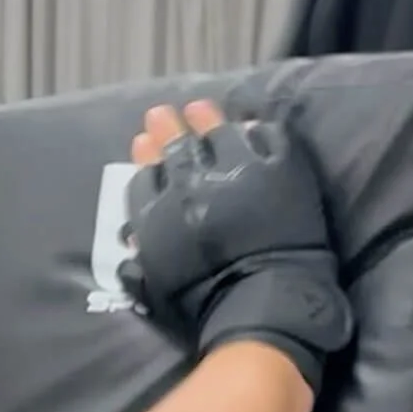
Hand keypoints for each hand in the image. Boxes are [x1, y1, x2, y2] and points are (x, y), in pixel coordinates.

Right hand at [121, 100, 352, 390]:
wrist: (261, 299)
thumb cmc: (203, 302)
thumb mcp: (156, 283)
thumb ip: (143, 254)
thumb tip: (133, 236)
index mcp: (159, 214)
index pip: (145, 176)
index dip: (144, 159)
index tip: (142, 145)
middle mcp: (192, 184)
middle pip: (175, 146)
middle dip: (165, 128)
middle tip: (160, 113)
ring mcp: (239, 169)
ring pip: (218, 132)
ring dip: (207, 119)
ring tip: (200, 108)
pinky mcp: (279, 166)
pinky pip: (266, 135)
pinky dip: (255, 130)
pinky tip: (248, 127)